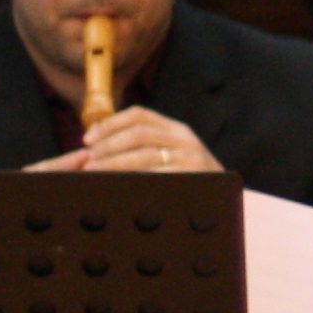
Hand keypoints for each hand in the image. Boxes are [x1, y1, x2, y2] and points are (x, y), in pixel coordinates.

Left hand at [68, 106, 219, 175]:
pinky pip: (156, 175)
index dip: (110, 124)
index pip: (139, 114)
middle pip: (138, 133)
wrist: (226, 198)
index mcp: (176, 128)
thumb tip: (99, 146)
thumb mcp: (174, 153)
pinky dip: (133, 179)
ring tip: (94, 171)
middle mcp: (184, 138)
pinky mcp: (191, 177)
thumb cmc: (189, 178)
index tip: (88, 139)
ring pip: (144, 154)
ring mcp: (190, 157)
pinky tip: (118, 185)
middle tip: (87, 159)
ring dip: (114, 162)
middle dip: (108, 145)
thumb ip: (146, 145)